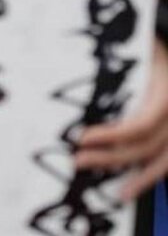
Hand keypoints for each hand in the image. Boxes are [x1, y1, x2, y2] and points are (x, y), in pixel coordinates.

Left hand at [75, 40, 167, 200]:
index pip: (141, 125)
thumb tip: (77, 59)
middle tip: (78, 161)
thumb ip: (115, 61)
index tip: (82, 138)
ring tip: (118, 195)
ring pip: (167, 158)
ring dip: (141, 178)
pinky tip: (137, 185)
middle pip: (148, 145)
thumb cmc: (155, 40)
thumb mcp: (141, 47)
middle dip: (112, 157)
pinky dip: (155, 172)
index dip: (112, 136)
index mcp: (164, 93)